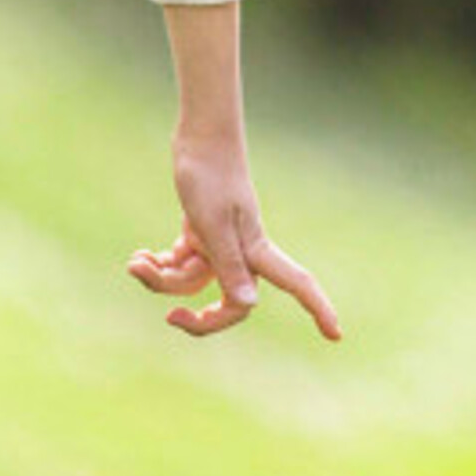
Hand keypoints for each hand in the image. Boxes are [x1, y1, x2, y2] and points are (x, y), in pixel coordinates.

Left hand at [128, 138, 341, 341]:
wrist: (198, 139)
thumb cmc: (210, 176)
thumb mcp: (214, 224)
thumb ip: (229, 266)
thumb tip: (248, 305)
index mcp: (256, 249)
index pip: (296, 282)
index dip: (318, 308)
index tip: (337, 336)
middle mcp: (241, 252)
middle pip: (229, 306)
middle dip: (196, 318)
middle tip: (170, 318)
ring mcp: (220, 246)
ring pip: (193, 286)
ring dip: (161, 280)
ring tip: (137, 261)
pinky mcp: (200, 237)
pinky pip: (179, 269)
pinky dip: (158, 266)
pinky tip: (140, 256)